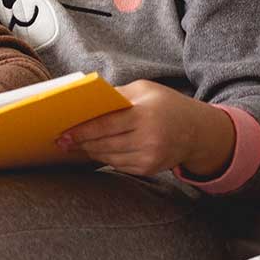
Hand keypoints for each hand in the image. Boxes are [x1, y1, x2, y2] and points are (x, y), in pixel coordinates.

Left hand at [55, 80, 234, 177]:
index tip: (64, 133)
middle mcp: (148, 139)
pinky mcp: (149, 169)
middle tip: (61, 141)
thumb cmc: (167, 104)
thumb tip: (86, 102)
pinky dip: (105, 158)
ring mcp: (149, 157)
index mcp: (144, 115)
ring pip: (109, 157)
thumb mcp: (144, 90)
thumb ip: (116, 95)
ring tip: (75, 145)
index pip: (106, 125)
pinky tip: (94, 151)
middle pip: (104, 144)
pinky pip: (119, 165)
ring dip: (90, 151)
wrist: (197, 130)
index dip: (82, 131)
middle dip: (80, 143)